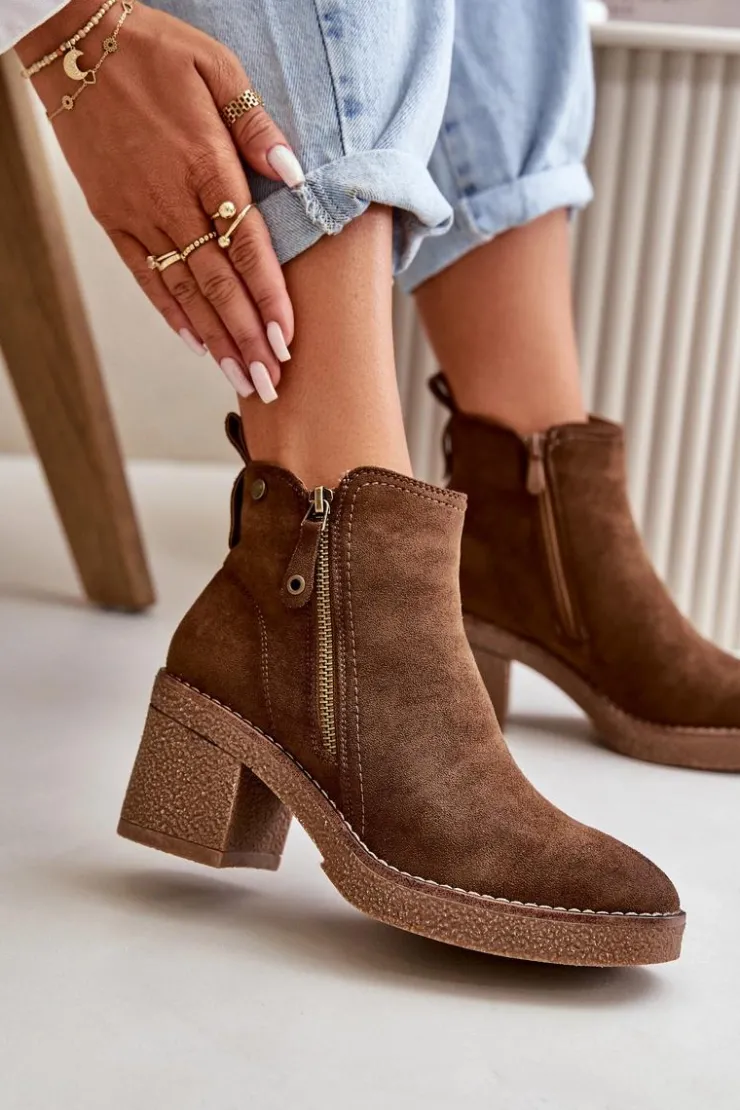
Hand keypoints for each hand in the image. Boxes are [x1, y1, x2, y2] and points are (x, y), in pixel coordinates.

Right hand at [17, 0, 302, 400]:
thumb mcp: (215, 66)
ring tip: (240, 377)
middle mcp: (171, 199)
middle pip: (218, 283)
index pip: (246, 246)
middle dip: (247, 338)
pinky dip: (169, 311)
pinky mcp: (111, 217)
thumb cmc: (152, 49)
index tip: (288, 340)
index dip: (268, 298)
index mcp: (205, 163)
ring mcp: (137, 213)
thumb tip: (294, 175)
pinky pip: (144, 275)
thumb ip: (256, 125)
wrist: (72, 39)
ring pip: (183, 289)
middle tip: (270, 384)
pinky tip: (193, 342)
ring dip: (214, 338)